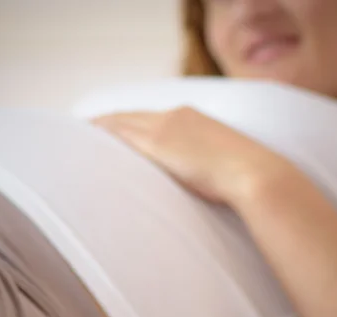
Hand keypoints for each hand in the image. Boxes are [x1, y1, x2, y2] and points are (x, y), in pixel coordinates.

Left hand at [93, 107, 285, 209]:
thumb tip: (205, 181)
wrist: (255, 175)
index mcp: (193, 119)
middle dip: (111, 122)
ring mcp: (167, 127)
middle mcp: (176, 116)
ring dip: (102, 128)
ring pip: (123, 121)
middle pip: (133, 116)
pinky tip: (88, 138)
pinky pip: (122, 133)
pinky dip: (104, 133)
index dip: (132, 122)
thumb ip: (208, 165)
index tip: (117, 129)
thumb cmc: (247, 178)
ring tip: (82, 136)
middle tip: (89, 130)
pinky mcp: (160, 143)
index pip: (152, 117)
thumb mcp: (225, 165)